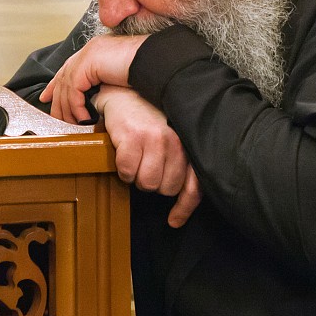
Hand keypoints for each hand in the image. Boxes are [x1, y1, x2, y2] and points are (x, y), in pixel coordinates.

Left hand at [40, 34, 146, 123]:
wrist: (155, 60)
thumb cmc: (146, 70)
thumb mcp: (120, 77)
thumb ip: (105, 83)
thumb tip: (97, 99)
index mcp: (95, 51)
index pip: (68, 68)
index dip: (55, 84)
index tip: (47, 98)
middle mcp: (89, 50)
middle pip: (63, 78)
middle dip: (56, 100)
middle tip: (56, 119)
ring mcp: (87, 54)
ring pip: (67, 86)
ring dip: (68, 109)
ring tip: (73, 125)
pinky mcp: (88, 63)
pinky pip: (74, 90)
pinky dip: (76, 106)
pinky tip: (83, 118)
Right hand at [94, 85, 202, 227]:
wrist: (124, 94)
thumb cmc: (148, 118)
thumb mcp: (170, 137)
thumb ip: (178, 163)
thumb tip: (180, 200)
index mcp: (187, 143)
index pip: (193, 185)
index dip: (184, 208)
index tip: (174, 221)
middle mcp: (175, 141)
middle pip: (166, 188)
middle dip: (153, 184)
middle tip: (145, 167)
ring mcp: (154, 139)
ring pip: (147, 183)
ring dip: (137, 178)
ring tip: (135, 162)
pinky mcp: (133, 137)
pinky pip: (128, 173)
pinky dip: (123, 170)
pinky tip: (124, 156)